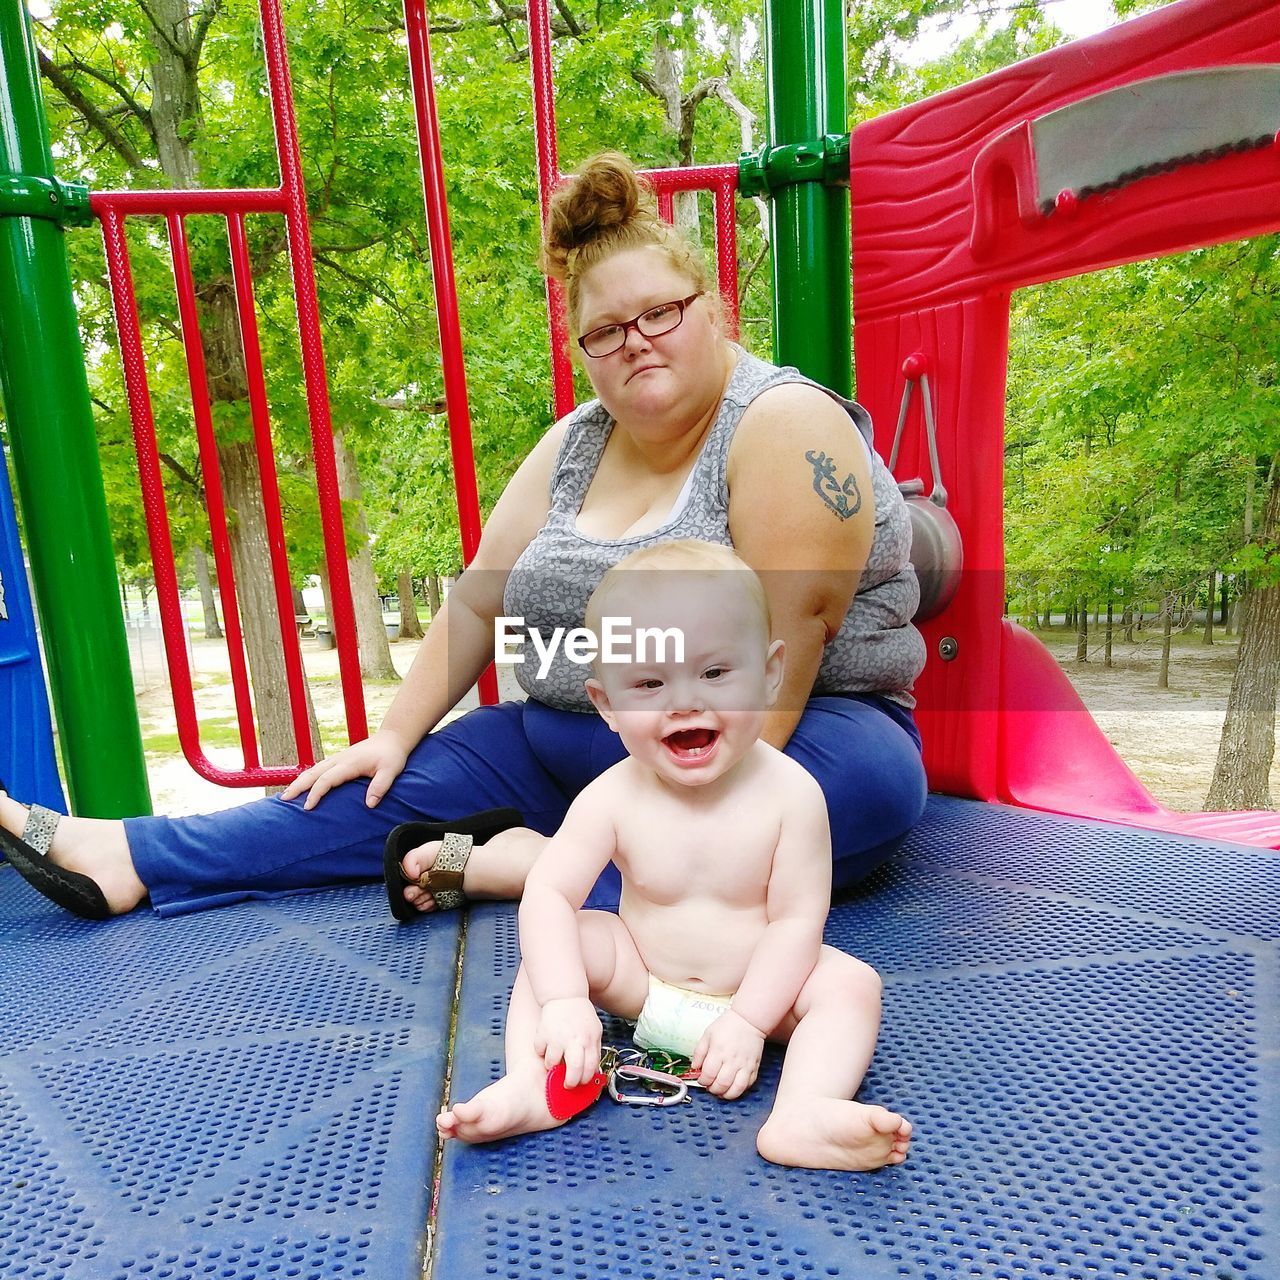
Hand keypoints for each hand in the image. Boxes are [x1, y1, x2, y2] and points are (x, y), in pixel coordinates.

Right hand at [280, 728, 410, 809]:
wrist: (392, 739)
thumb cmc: (392, 756)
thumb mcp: (391, 771)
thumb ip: (380, 786)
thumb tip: (370, 804)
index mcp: (349, 763)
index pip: (327, 779)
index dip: (316, 793)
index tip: (308, 807)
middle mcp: (339, 759)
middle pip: (312, 773)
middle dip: (297, 786)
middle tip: (283, 800)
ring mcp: (337, 758)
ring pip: (313, 770)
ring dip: (298, 782)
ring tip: (286, 795)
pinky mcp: (338, 760)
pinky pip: (318, 769)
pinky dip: (307, 777)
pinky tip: (301, 786)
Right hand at [533, 997, 601, 1087]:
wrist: (566, 995)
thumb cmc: (581, 1015)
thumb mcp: (595, 1031)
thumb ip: (595, 1050)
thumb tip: (593, 1071)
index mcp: (589, 1040)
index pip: (590, 1068)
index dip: (585, 1080)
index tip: (581, 1082)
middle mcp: (574, 1040)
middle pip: (573, 1071)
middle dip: (570, 1083)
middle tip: (567, 1083)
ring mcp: (557, 1037)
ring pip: (551, 1063)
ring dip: (552, 1065)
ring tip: (556, 1058)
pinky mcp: (542, 1033)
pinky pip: (539, 1051)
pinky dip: (541, 1051)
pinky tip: (547, 1045)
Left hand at [691, 1009, 763, 1098]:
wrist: (748, 1021)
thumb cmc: (727, 1026)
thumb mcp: (707, 1035)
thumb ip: (699, 1052)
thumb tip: (694, 1068)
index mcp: (718, 1051)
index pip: (708, 1074)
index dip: (703, 1081)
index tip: (702, 1080)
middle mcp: (732, 1060)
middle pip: (722, 1084)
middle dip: (713, 1090)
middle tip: (710, 1087)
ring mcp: (745, 1065)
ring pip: (736, 1089)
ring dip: (726, 1095)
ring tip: (721, 1091)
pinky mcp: (754, 1067)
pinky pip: (748, 1085)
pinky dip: (740, 1090)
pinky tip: (733, 1087)